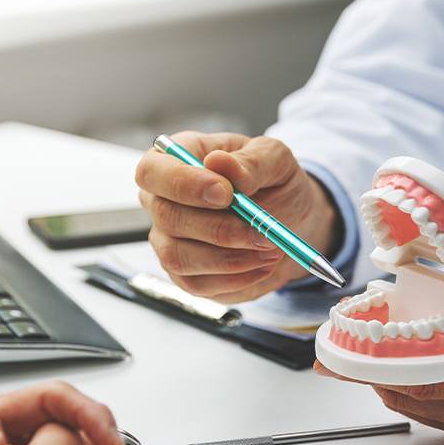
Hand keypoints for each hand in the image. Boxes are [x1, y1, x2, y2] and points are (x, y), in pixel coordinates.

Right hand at [136, 131, 339, 302]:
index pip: (153, 171)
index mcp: (176, 161)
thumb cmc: (274, 183)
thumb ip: (251, 161)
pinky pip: (197, 284)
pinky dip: (236, 278)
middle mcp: (162, 201)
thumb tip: (219, 163)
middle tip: (262, 231)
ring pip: (178, 257)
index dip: (183, 183)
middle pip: (167, 218)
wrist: (291, 222)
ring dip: (229, 258)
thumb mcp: (275, 160)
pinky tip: (262, 265)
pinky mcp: (183, 274)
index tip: (226, 193)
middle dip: (219, 229)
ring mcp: (168, 240)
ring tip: (269, 248)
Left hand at [315, 296, 443, 444]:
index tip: (339, 360)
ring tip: (358, 363)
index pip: (423, 381)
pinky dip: (411, 394)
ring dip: (386, 386)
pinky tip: (400, 375)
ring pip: (422, 410)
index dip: (374, 370)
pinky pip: (438, 416)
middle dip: (368, 378)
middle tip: (335, 360)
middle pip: (414, 398)